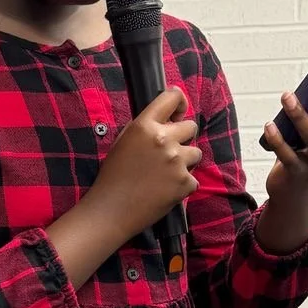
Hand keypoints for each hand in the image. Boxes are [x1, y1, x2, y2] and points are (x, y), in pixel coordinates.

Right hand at [85, 86, 200, 242]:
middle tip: (169, 151)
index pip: (172, 97)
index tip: (178, 111)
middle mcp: (163, 139)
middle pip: (191, 126)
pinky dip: (183, 184)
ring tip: (165, 174)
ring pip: (196, 152)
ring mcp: (176, 161)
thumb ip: (145, 128)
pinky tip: (165, 190)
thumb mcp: (123, 142)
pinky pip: (193, 178)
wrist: (112, 210)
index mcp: (145, 126)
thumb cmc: (113, 177)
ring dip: (185, 161)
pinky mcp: (185, 182)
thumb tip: (166, 120)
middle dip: (183, 136)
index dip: (179, 102)